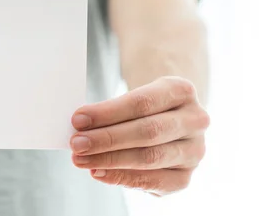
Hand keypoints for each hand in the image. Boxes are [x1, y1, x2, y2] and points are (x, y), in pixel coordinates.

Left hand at [69, 76, 209, 195]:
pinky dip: (122, 178)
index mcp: (181, 90)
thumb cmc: (142, 108)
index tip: (78, 119)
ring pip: (150, 157)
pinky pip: (153, 181)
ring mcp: (195, 150)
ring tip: (81, 159)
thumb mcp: (132, 98)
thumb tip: (80, 127)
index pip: (142, 102)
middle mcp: (195, 120)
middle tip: (76, 143)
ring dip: (110, 160)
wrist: (168, 120)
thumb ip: (111, 111)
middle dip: (106, 139)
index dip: (107, 112)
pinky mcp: (186, 176)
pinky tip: (98, 172)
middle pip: (147, 131)